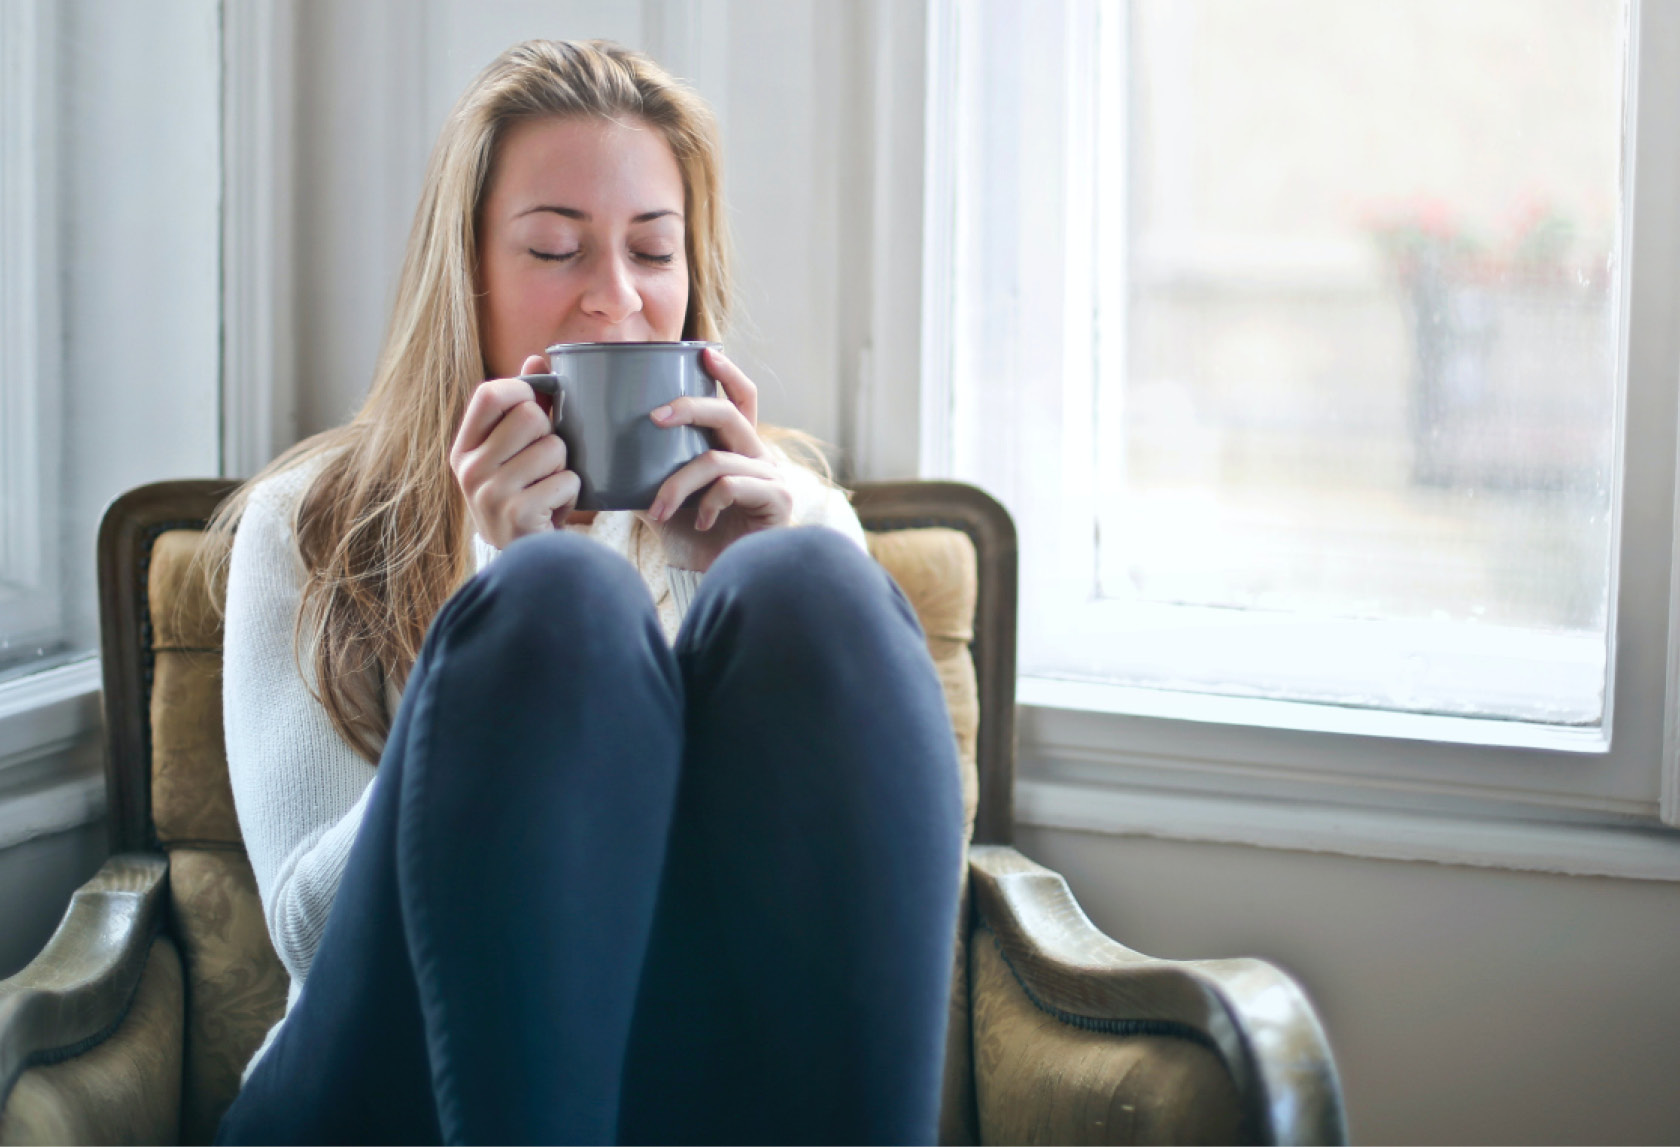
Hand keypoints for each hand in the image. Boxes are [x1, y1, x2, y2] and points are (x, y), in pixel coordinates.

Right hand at [449, 353, 579, 548]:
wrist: (523, 559)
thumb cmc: (522, 495)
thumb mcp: (512, 453)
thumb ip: (523, 406)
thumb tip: (536, 358)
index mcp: (464, 448)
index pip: (490, 394)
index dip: (522, 390)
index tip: (536, 406)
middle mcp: (470, 469)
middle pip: (531, 416)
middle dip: (552, 435)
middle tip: (546, 461)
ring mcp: (490, 493)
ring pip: (554, 448)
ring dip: (564, 467)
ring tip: (550, 486)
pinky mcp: (517, 514)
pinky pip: (566, 480)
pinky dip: (571, 492)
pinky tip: (555, 507)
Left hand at [644, 347, 792, 570]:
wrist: (719, 582)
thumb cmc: (695, 541)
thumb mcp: (662, 499)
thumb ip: (644, 473)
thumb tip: (597, 452)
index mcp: (738, 449)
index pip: (741, 399)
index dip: (727, 373)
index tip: (703, 353)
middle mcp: (760, 457)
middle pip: (728, 414)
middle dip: (689, 408)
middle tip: (653, 417)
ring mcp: (772, 478)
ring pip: (716, 459)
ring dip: (678, 484)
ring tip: (657, 509)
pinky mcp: (777, 501)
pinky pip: (731, 485)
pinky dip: (706, 503)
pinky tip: (699, 523)